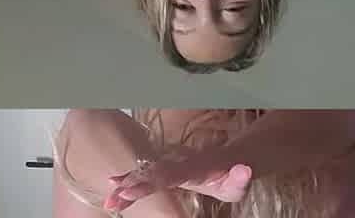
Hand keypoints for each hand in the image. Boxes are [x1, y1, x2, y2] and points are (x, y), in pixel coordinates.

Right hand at [102, 152, 251, 211]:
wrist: (236, 157)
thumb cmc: (236, 173)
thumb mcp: (241, 180)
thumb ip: (240, 178)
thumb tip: (244, 171)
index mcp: (195, 167)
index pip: (172, 174)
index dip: (154, 179)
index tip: (136, 185)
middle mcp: (181, 164)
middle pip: (155, 172)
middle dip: (136, 183)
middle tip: (116, 195)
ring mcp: (175, 166)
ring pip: (149, 172)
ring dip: (129, 182)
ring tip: (110, 197)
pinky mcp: (170, 170)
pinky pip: (148, 174)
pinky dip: (131, 178)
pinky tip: (114, 186)